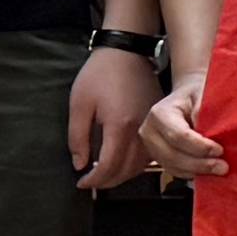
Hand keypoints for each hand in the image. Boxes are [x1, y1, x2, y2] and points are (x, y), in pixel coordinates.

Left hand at [66, 48, 154, 191]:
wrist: (127, 52)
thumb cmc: (100, 74)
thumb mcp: (79, 104)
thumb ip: (78, 137)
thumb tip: (80, 164)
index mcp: (119, 125)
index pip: (108, 165)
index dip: (94, 179)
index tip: (81, 183)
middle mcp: (140, 129)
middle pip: (127, 169)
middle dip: (108, 181)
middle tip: (92, 183)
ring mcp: (152, 126)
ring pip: (142, 163)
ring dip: (124, 175)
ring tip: (106, 175)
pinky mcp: (158, 121)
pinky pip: (150, 152)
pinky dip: (137, 163)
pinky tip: (124, 162)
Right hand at [138, 80, 225, 182]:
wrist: (187, 98)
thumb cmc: (197, 94)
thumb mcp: (203, 94)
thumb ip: (205, 111)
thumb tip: (212, 132)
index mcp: (159, 113)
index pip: (178, 136)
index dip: (200, 146)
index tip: (219, 150)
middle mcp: (149, 131)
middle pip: (173, 155)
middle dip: (199, 164)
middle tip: (223, 167)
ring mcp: (151, 146)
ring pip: (172, 166)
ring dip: (197, 171)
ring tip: (219, 171)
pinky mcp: (157, 157)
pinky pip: (174, 170)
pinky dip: (191, 173)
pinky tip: (208, 172)